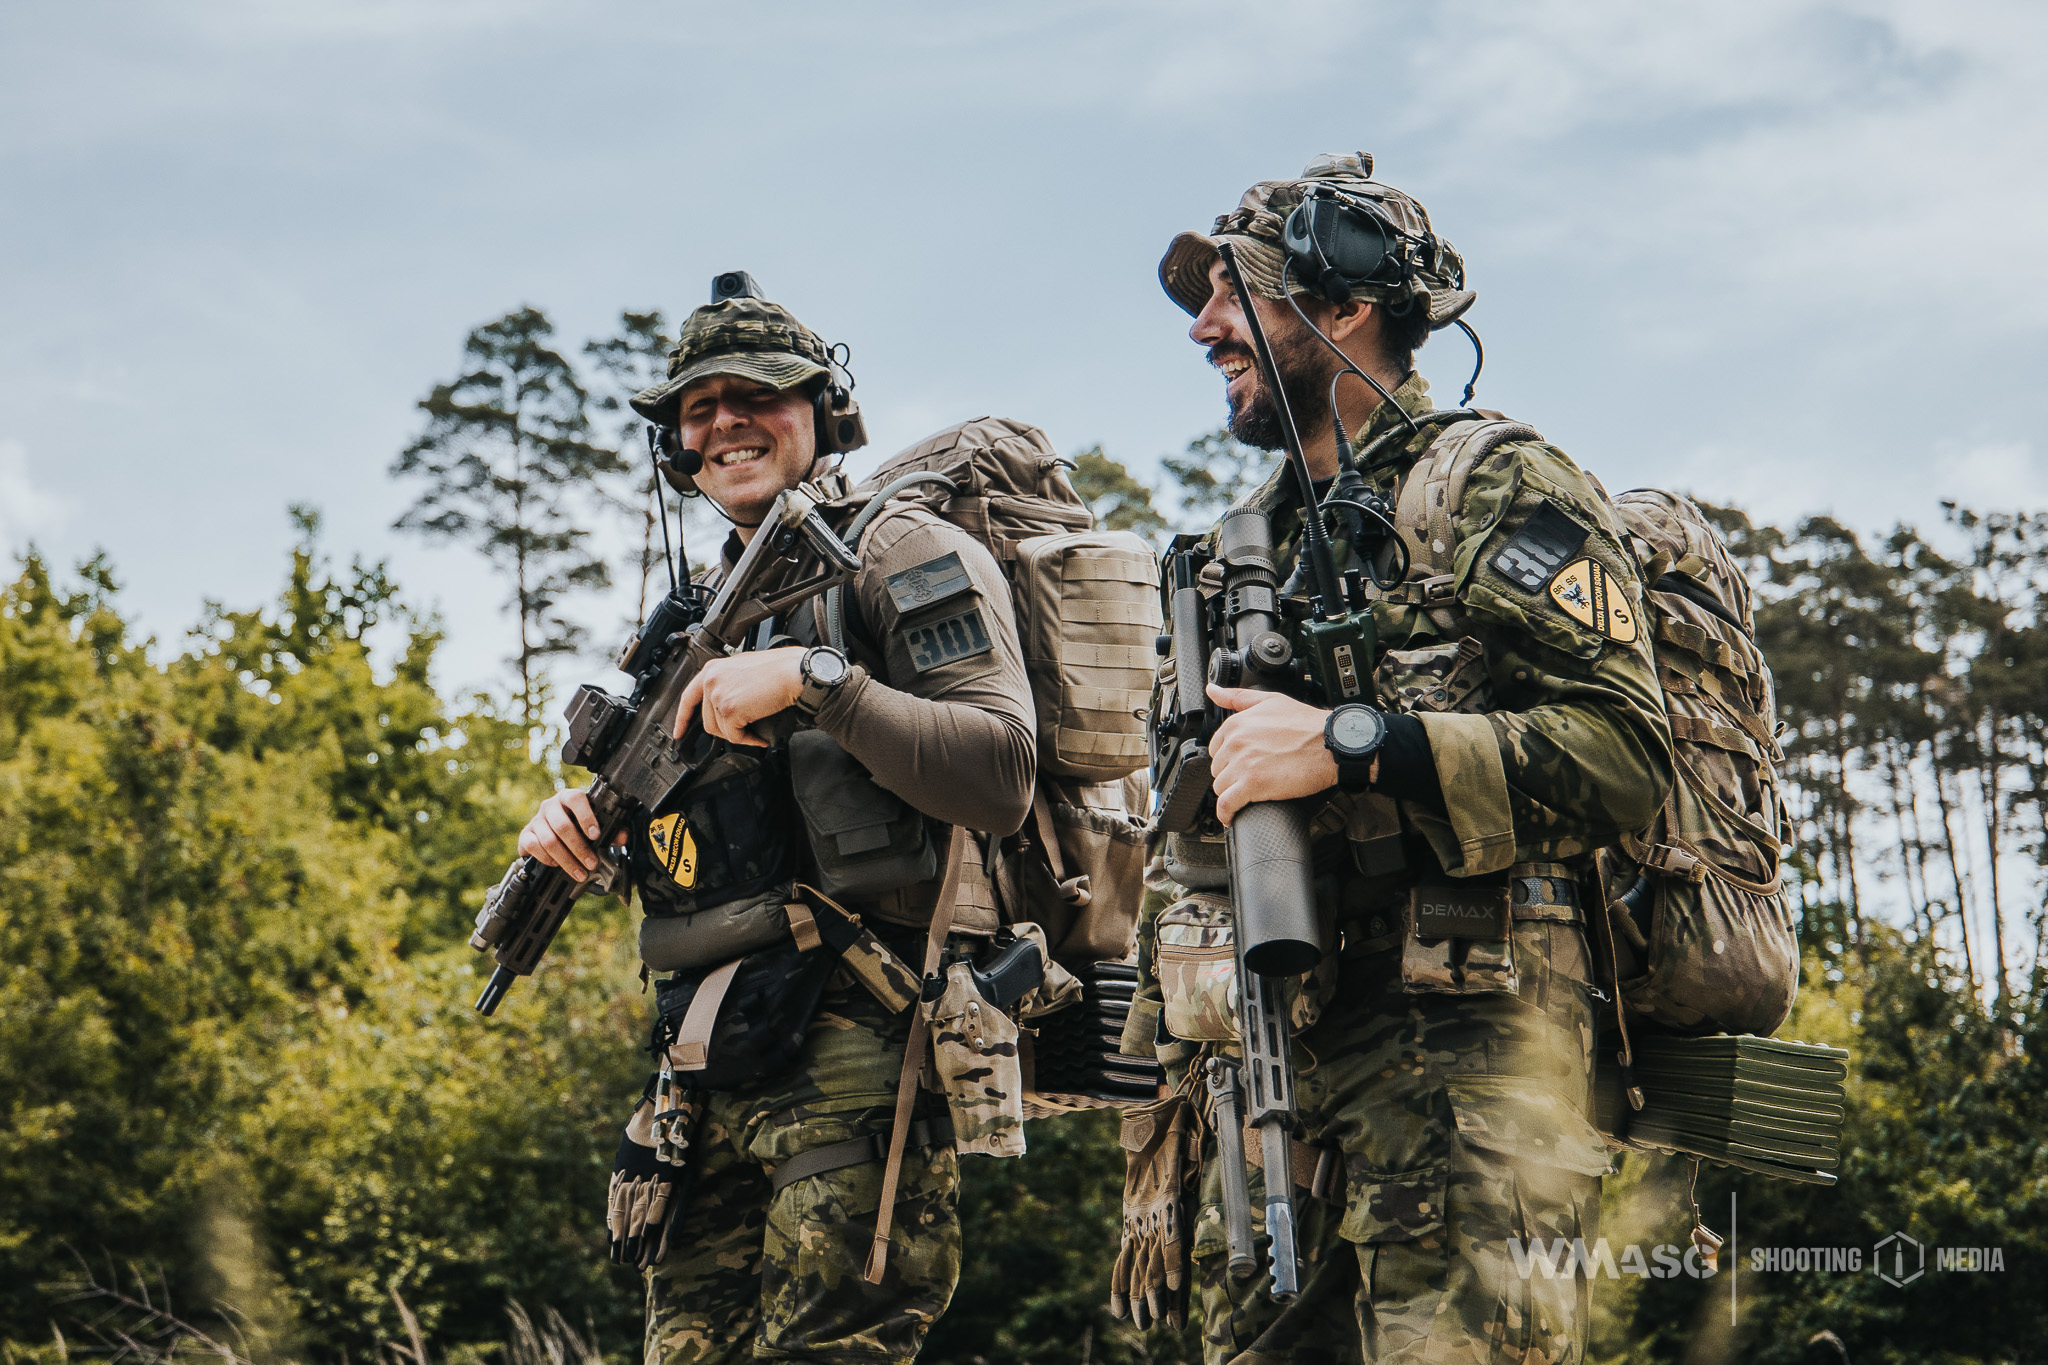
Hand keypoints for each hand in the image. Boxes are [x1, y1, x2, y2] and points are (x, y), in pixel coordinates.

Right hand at [518, 787, 624, 879]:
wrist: (554, 835)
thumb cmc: (577, 827)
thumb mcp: (596, 827)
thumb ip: (611, 830)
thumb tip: (623, 836)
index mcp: (569, 797)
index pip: (576, 799)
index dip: (586, 817)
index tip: (596, 835)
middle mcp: (550, 806)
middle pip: (562, 826)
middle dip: (579, 848)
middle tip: (591, 863)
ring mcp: (536, 820)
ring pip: (549, 840)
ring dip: (566, 859)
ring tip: (579, 872)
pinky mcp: (525, 834)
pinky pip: (533, 847)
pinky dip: (546, 858)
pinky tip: (556, 865)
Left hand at [672, 647, 805, 746]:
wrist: (794, 673)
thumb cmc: (778, 671)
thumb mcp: (743, 671)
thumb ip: (727, 685)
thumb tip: (724, 709)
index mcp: (713, 669)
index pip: (689, 697)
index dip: (682, 718)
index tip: (679, 732)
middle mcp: (711, 680)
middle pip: (707, 721)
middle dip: (727, 730)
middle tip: (746, 728)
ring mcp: (718, 694)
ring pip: (721, 731)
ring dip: (740, 734)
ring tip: (757, 727)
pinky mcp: (728, 709)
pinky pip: (734, 737)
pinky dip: (749, 740)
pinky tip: (760, 734)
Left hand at [1205, 683, 1336, 825]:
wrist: (1332, 744)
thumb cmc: (1307, 724)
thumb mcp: (1270, 701)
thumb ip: (1237, 697)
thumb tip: (1214, 691)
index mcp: (1237, 724)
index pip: (1216, 749)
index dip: (1228, 759)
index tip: (1239, 765)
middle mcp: (1236, 742)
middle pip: (1218, 769)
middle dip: (1231, 776)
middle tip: (1249, 779)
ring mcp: (1243, 764)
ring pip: (1221, 787)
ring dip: (1231, 794)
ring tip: (1246, 796)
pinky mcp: (1253, 785)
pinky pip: (1227, 804)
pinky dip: (1227, 813)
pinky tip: (1231, 816)